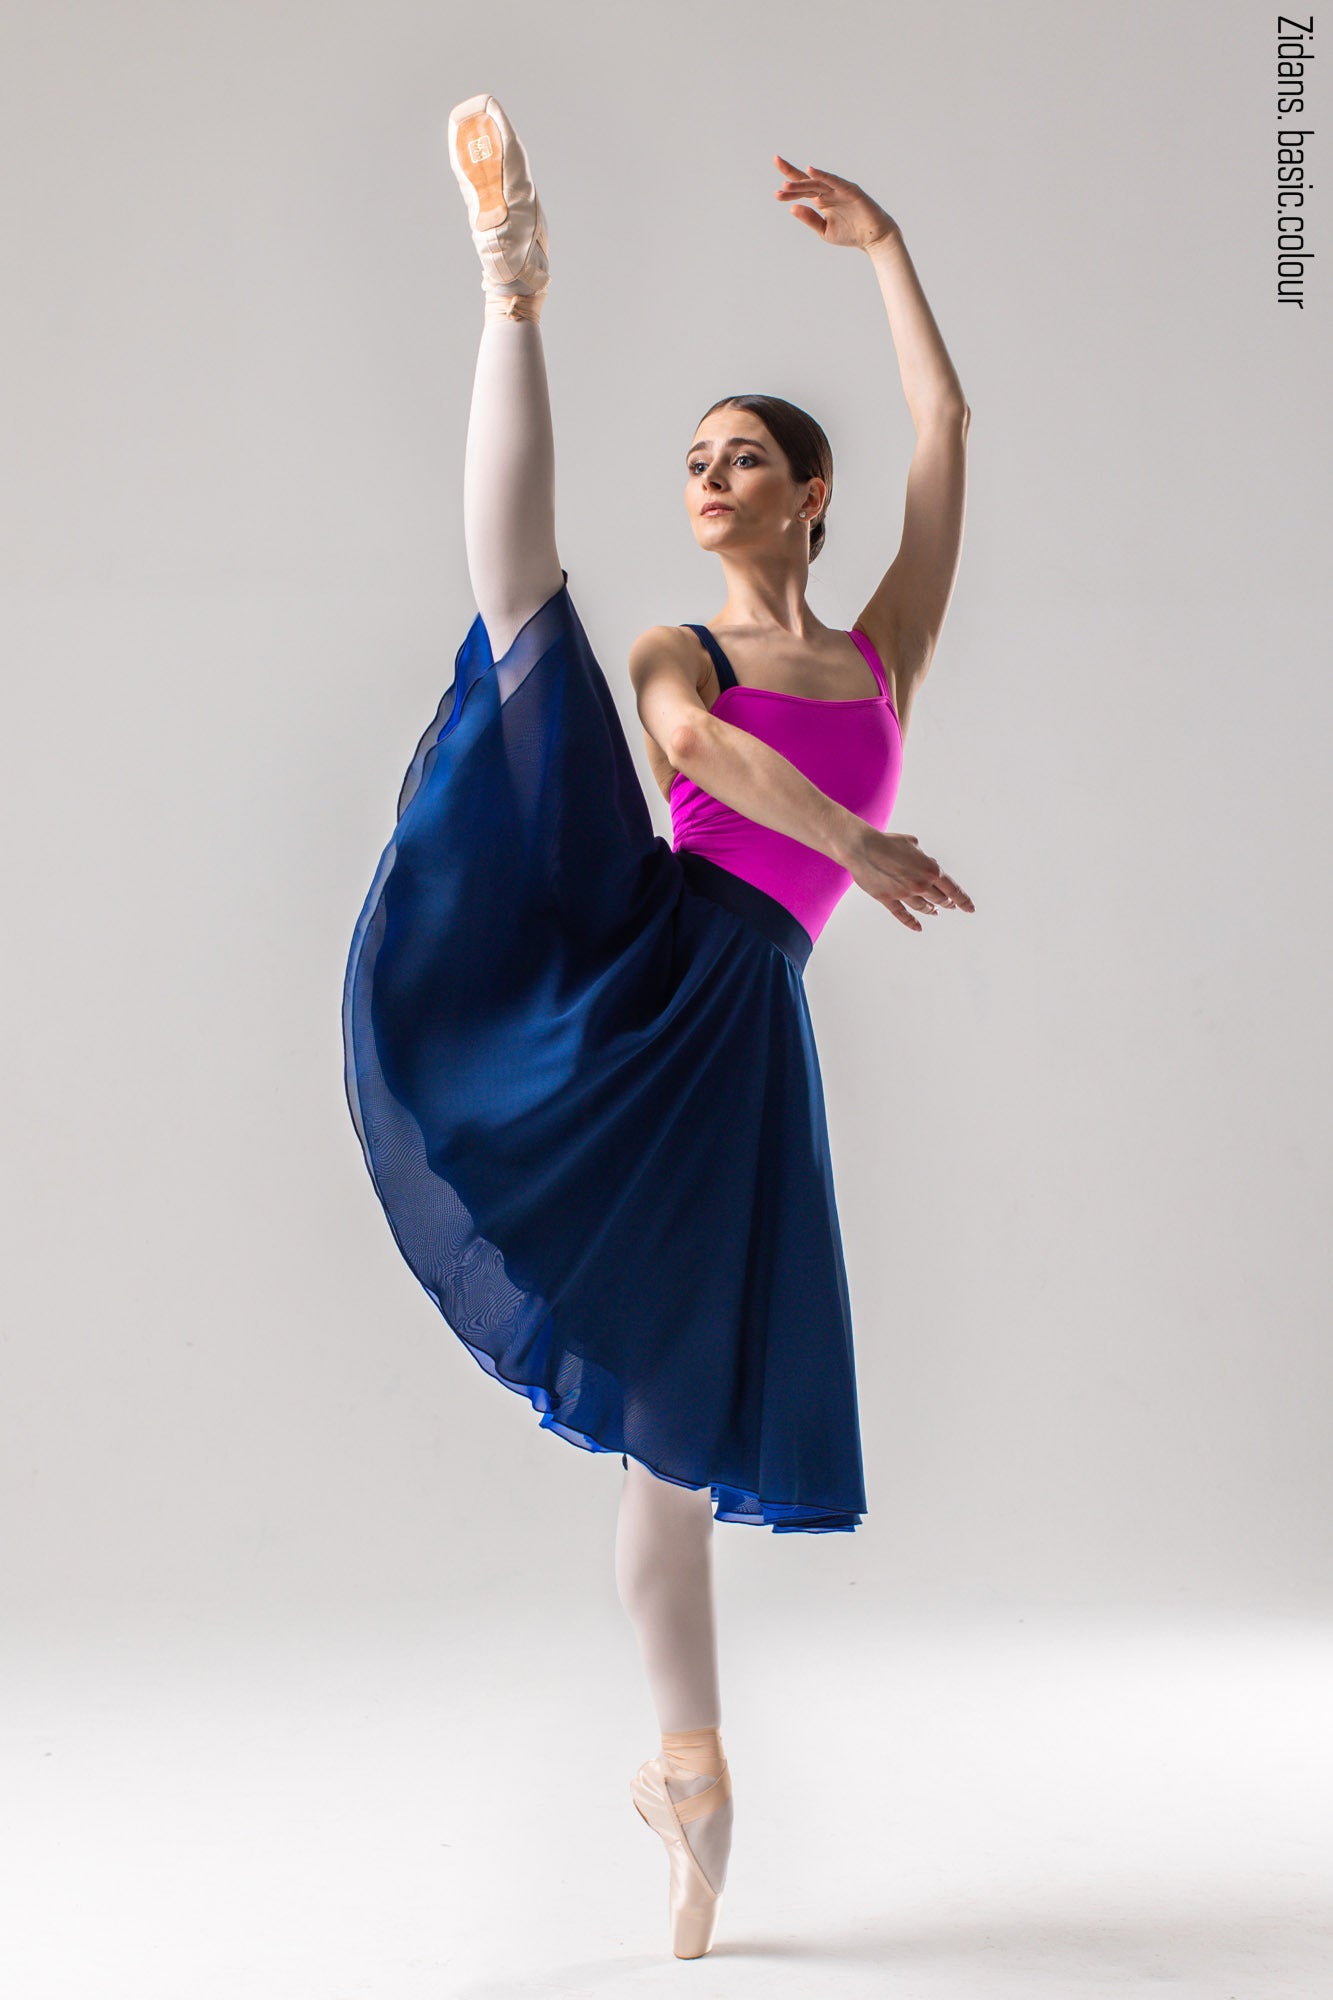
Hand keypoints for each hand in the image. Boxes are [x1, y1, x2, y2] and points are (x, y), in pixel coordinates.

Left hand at [773, 155, 897, 251]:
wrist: (872, 238)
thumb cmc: (850, 233)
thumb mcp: (824, 230)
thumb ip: (809, 218)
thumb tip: (792, 208)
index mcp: (822, 200)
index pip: (802, 189)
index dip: (789, 185)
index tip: (775, 189)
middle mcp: (829, 192)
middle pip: (806, 182)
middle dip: (791, 177)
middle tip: (777, 169)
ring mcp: (839, 189)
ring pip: (817, 183)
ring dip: (802, 183)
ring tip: (786, 185)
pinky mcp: (850, 189)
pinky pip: (834, 181)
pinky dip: (823, 176)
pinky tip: (811, 171)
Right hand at [843, 824, 974, 930]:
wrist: (862, 847)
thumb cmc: (887, 841)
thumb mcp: (913, 844)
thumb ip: (924, 857)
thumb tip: (926, 864)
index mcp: (930, 869)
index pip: (953, 889)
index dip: (963, 901)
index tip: (969, 908)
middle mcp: (920, 884)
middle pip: (939, 900)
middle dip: (947, 903)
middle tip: (950, 906)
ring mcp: (903, 894)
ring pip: (923, 908)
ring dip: (931, 911)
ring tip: (935, 912)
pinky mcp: (887, 899)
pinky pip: (903, 915)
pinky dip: (912, 922)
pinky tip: (918, 927)